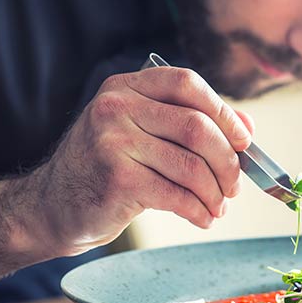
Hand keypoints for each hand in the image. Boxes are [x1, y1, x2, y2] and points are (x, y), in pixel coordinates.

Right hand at [30, 67, 253, 254]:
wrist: (53, 205)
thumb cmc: (108, 167)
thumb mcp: (143, 133)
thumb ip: (192, 123)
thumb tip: (247, 127)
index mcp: (127, 87)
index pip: (188, 84)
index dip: (225, 112)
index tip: (243, 141)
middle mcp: (117, 107)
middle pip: (197, 127)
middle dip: (227, 162)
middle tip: (234, 186)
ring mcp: (113, 142)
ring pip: (191, 165)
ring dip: (215, 193)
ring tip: (218, 207)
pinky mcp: (116, 179)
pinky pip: (177, 195)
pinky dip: (199, 211)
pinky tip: (202, 218)